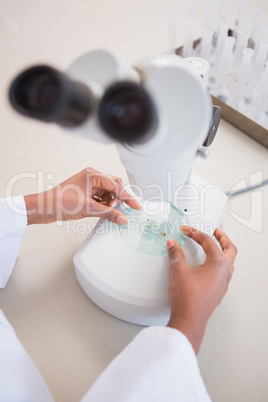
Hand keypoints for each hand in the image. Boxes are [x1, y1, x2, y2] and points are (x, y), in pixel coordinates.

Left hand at [24, 167, 140, 224]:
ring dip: (109, 203)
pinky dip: (103, 205)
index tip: (136, 206)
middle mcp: (91, 177)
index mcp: (92, 175)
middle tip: (115, 210)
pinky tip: (100, 211)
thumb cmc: (60, 202)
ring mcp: (88, 184)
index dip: (127, 197)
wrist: (44, 208)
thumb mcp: (88, 209)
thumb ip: (108, 213)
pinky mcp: (86, 192)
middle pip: (114, 186)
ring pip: (108, 193)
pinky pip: (101, 198)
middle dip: (116, 199)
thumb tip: (122, 218)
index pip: (116, 185)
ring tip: (103, 211)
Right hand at [166, 226, 236, 353]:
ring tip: (213, 247)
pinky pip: (222, 273)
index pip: (208, 242)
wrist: (189, 319)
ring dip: (222, 252)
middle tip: (216, 231)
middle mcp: (225, 273)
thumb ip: (175, 254)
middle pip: (230, 249)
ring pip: (228, 262)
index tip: (186, 231)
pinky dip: (217, 264)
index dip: (195, 233)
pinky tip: (207, 266)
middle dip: (223, 238)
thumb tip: (173, 245)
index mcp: (219, 264)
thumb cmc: (188, 298)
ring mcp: (223, 283)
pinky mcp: (217, 291)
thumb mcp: (178, 270)